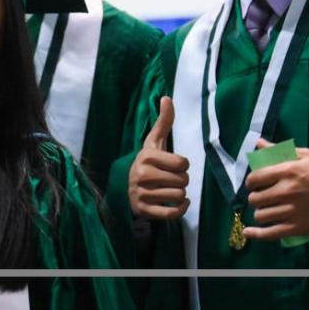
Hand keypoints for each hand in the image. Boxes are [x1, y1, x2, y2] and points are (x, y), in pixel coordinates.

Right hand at [128, 96, 189, 219]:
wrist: (125, 188)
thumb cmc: (147, 163)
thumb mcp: (153, 143)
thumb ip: (163, 122)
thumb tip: (166, 97)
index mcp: (146, 157)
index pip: (183, 163)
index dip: (183, 165)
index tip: (173, 166)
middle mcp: (141, 175)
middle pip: (183, 180)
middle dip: (182, 181)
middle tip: (170, 180)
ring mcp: (141, 194)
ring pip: (179, 196)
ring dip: (180, 195)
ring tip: (169, 191)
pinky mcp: (144, 210)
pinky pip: (172, 213)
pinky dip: (181, 209)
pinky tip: (180, 203)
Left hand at [243, 138, 308, 240]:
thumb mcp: (306, 156)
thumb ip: (280, 150)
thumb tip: (258, 143)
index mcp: (288, 172)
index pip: (255, 178)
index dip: (251, 182)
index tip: (255, 184)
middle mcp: (287, 191)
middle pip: (255, 199)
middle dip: (256, 198)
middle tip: (263, 198)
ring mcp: (291, 211)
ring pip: (260, 216)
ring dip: (261, 213)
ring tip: (267, 210)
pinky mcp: (297, 227)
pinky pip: (269, 233)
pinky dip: (256, 234)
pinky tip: (249, 232)